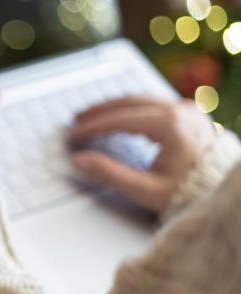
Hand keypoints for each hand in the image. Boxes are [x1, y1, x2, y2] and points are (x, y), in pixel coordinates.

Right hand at [70, 96, 216, 211]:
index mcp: (172, 125)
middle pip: (129, 102)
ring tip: (92, 116)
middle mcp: (181, 111)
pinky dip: (130, 109)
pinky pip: (153, 104)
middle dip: (99, 111)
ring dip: (114, 107)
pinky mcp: (190, 115)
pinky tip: (117, 116)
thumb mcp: (146, 189)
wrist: (220, 192)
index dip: (93, 126)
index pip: (120, 119)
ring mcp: (187, 110)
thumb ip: (110, 174)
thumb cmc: (190, 193)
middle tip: (77, 121)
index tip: (74, 134)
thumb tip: (80, 161)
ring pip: (141, 100)